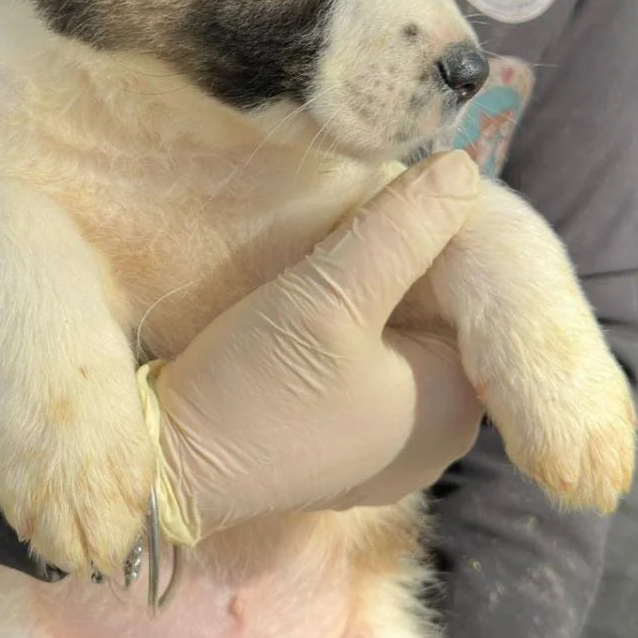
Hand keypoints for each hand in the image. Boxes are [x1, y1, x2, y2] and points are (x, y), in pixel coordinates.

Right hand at [138, 151, 482, 545]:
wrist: (167, 469)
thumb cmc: (254, 388)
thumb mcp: (329, 293)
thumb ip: (402, 227)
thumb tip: (464, 168)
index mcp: (458, 408)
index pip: (470, 299)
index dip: (428, 244)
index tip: (376, 214)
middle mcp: (437, 443)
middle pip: (431, 324)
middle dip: (392, 277)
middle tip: (335, 242)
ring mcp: (386, 458)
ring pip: (392, 349)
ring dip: (359, 309)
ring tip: (310, 280)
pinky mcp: (339, 462)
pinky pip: (359, 382)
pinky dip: (336, 348)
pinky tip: (295, 330)